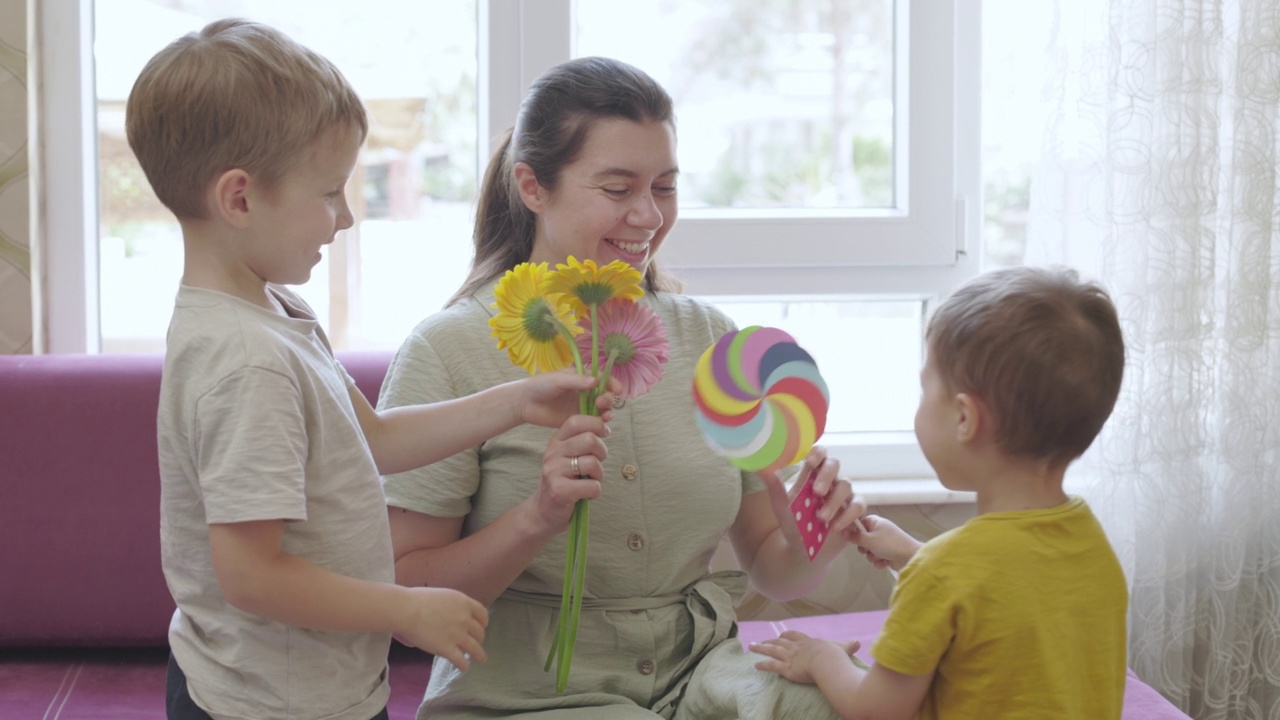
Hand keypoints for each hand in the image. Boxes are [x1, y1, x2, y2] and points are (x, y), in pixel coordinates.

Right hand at [393, 587, 488, 670]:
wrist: (407, 610)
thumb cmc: (419, 599)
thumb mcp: (444, 596)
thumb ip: (453, 606)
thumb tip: (452, 613)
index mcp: (464, 603)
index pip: (482, 614)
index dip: (483, 623)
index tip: (481, 627)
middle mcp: (465, 619)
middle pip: (479, 632)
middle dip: (479, 639)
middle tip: (475, 642)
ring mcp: (457, 635)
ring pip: (475, 649)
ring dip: (479, 656)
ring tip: (481, 659)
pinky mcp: (447, 649)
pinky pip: (461, 660)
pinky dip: (464, 666)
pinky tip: (464, 668)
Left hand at [518, 370, 619, 427]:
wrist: (525, 403)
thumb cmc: (540, 386)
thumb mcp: (558, 380)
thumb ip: (576, 381)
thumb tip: (596, 381)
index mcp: (583, 378)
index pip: (604, 379)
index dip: (613, 384)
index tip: (617, 390)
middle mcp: (586, 392)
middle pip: (606, 396)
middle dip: (609, 399)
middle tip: (601, 403)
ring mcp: (583, 407)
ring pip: (602, 410)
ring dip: (607, 413)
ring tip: (604, 416)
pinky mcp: (578, 420)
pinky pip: (593, 423)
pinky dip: (599, 424)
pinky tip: (598, 426)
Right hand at [524, 414, 610, 535]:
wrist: (543, 512)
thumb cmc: (563, 483)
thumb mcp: (568, 457)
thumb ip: (581, 442)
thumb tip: (605, 425)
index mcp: (556, 442)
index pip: (576, 421)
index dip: (595, 424)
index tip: (604, 435)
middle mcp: (552, 453)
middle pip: (589, 439)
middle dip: (602, 452)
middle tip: (596, 465)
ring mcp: (554, 471)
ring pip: (593, 463)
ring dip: (599, 475)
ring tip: (590, 481)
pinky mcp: (559, 490)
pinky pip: (593, 486)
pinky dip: (596, 492)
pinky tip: (586, 495)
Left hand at [750, 630, 860, 684]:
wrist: (828, 661)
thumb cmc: (835, 656)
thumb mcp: (843, 647)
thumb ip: (849, 646)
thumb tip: (859, 643)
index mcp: (808, 642)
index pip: (795, 636)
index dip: (787, 636)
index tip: (781, 635)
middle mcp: (796, 647)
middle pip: (779, 642)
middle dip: (770, 640)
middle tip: (761, 640)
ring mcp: (790, 657)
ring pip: (772, 651)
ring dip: (760, 648)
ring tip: (751, 646)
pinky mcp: (787, 668)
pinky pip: (772, 666)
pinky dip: (763, 665)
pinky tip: (755, 665)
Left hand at [760, 447, 866, 561]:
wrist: (804, 553)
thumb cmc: (794, 525)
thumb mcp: (782, 508)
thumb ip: (775, 488)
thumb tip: (763, 468)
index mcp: (812, 476)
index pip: (818, 454)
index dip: (817, 453)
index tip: (809, 463)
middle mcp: (829, 482)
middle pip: (835, 464)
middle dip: (827, 475)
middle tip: (817, 492)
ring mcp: (843, 496)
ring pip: (846, 486)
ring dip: (833, 501)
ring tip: (820, 518)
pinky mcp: (853, 512)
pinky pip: (858, 506)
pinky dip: (848, 516)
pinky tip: (835, 527)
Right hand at [843, 515, 920, 571]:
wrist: (910, 556)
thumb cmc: (889, 544)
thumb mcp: (869, 539)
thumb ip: (855, 537)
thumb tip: (842, 531)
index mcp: (875, 522)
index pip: (859, 524)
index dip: (855, 532)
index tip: (853, 538)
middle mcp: (879, 531)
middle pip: (862, 539)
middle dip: (865, 548)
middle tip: (869, 548)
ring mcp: (883, 542)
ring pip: (869, 551)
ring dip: (872, 556)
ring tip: (880, 556)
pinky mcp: (887, 553)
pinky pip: (876, 558)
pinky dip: (879, 561)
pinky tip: (886, 561)